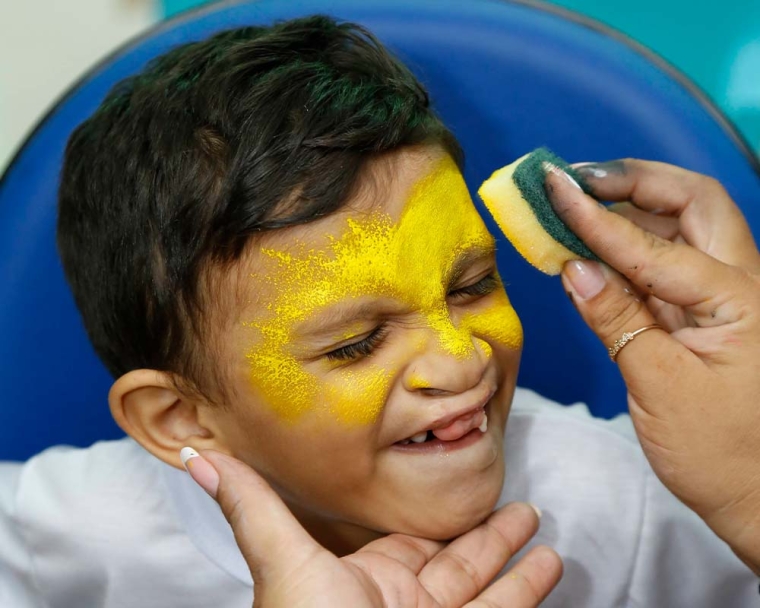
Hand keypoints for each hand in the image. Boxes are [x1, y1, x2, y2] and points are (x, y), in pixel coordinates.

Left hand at [182, 448, 562, 606]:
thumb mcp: (286, 565)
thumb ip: (254, 508)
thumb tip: (199, 456)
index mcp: (363, 581)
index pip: (408, 542)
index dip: (436, 518)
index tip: (458, 492)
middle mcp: (402, 605)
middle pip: (456, 562)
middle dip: (488, 533)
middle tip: (519, 505)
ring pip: (485, 589)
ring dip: (515, 561)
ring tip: (541, 528)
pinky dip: (524, 591)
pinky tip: (550, 565)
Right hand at [545, 160, 759, 572]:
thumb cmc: (722, 454)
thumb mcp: (661, 388)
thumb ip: (618, 321)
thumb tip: (573, 268)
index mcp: (740, 299)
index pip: (654, 245)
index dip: (597, 217)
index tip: (553, 188)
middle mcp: (742, 283)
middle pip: (695, 201)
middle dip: (635, 180)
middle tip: (579, 178)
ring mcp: (727, 295)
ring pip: (685, 224)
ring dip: (633, 204)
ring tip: (580, 199)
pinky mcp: (708, 312)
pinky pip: (669, 261)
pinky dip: (630, 245)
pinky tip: (596, 245)